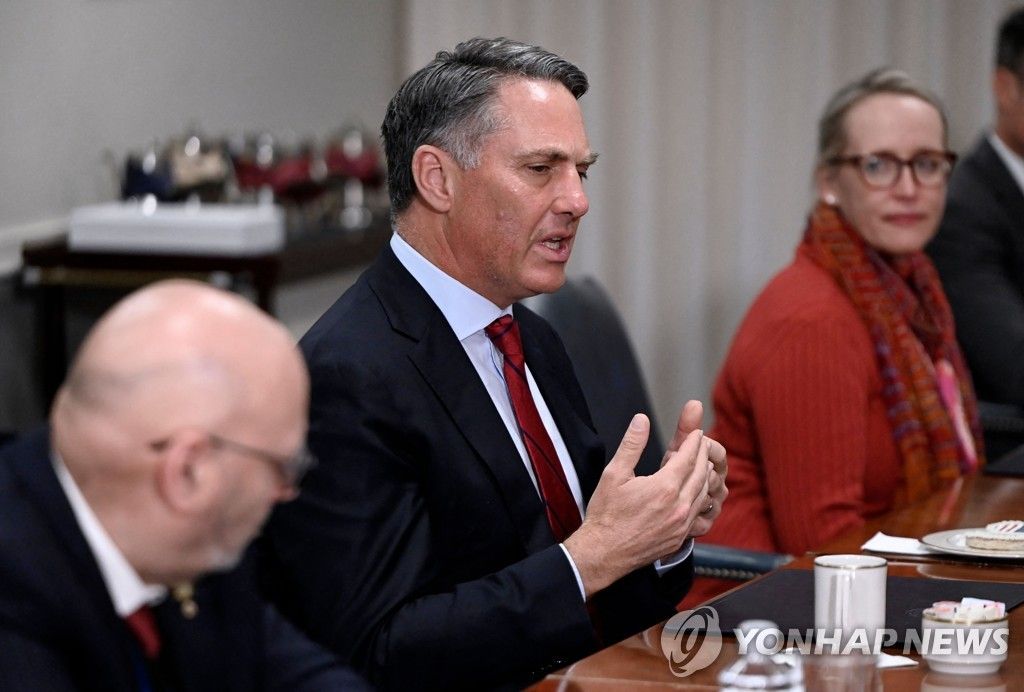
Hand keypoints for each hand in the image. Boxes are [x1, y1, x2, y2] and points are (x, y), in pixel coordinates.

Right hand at [563, 413, 709, 597]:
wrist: (604, 553)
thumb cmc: (606, 514)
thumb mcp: (614, 474)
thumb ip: (631, 445)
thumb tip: (641, 420)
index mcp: (664, 487)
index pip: (688, 458)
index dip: (694, 443)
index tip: (697, 432)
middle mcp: (679, 506)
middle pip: (700, 474)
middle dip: (703, 456)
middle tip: (703, 443)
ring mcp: (682, 524)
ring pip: (703, 494)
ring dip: (705, 476)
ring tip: (704, 464)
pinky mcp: (680, 537)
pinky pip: (698, 513)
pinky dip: (701, 497)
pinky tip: (697, 492)